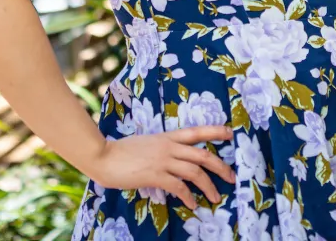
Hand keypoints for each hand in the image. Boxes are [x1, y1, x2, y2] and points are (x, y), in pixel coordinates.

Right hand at [87, 125, 235, 210]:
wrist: (103, 156)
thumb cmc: (122, 151)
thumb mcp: (147, 144)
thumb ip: (162, 149)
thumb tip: (173, 159)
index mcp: (167, 137)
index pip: (196, 131)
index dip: (214, 132)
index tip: (230, 133)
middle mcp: (169, 146)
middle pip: (202, 155)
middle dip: (220, 166)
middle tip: (232, 177)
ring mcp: (163, 160)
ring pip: (195, 172)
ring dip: (208, 186)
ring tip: (216, 197)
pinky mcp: (155, 175)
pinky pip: (179, 187)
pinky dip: (189, 197)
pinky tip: (192, 205)